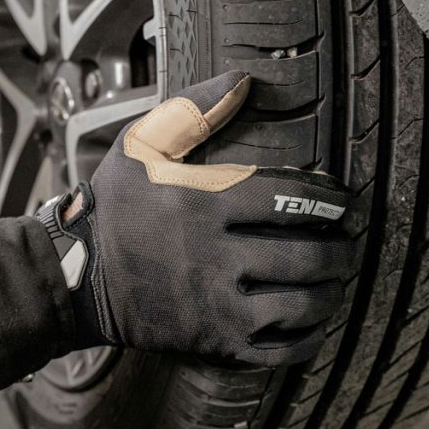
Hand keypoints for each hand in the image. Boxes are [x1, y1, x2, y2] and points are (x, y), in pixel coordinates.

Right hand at [37, 71, 357, 365]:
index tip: (347, 204)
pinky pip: (280, 349)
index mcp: (203, 203)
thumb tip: (247, 79)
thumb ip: (195, 109)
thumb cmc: (116, 205)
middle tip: (351, 243)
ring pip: (301, 306)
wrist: (77, 276)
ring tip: (337, 279)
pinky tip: (314, 320)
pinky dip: (310, 337)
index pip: (290, 200)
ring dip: (332, 292)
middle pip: (305, 257)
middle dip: (342, 250)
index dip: (331, 202)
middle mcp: (213, 257)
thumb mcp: (142, 144)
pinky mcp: (212, 343)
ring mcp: (215, 306)